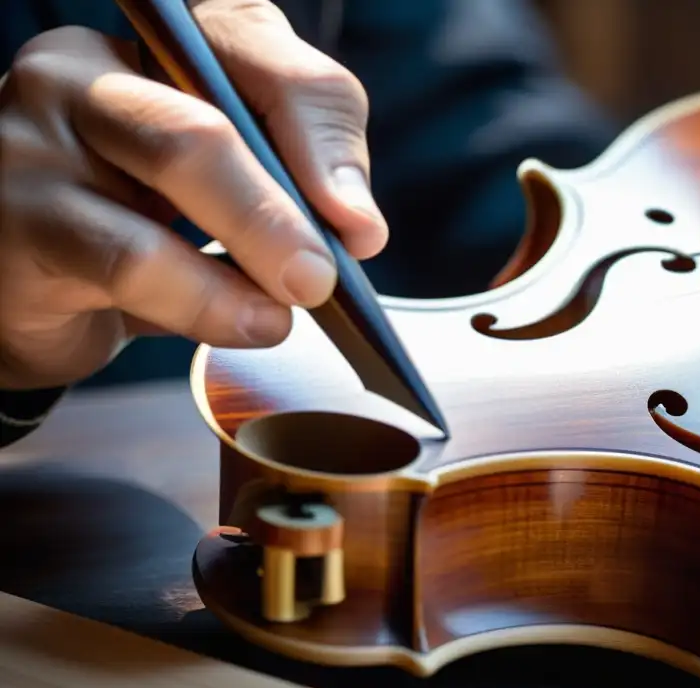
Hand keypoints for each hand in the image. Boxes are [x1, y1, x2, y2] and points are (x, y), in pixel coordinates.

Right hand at [0, 0, 388, 389]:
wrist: (30, 292)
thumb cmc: (140, 232)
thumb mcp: (230, 200)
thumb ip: (297, 186)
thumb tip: (359, 225)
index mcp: (154, 50)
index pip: (251, 44)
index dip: (318, 135)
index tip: (359, 226)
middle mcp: (86, 70)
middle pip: (206, 120)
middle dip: (282, 211)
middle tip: (321, 278)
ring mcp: (36, 134)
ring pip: (170, 173)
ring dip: (250, 254)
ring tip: (282, 313)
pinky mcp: (13, 214)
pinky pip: (128, 259)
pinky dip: (203, 302)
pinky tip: (239, 324)